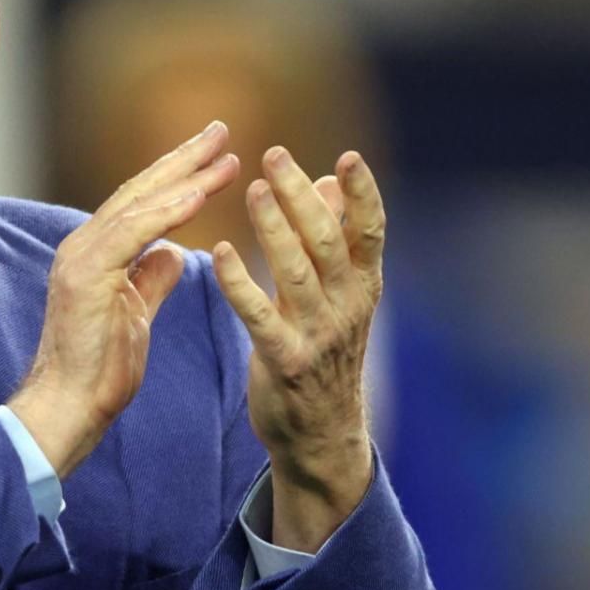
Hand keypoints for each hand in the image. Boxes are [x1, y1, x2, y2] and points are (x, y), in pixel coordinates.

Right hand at [9, 122, 240, 479]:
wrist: (68, 407)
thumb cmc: (99, 370)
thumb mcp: (136, 314)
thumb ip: (151, 278)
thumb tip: (175, 253)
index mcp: (96, 252)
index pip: (141, 202)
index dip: (178, 174)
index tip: (216, 154)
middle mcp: (84, 245)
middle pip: (140, 190)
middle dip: (183, 158)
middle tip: (221, 130)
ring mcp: (81, 257)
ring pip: (137, 203)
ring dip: (184, 176)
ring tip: (224, 155)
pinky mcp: (86, 275)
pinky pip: (132, 232)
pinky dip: (167, 210)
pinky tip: (199, 194)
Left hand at [211, 147, 382, 551]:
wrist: (322, 435)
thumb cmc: (326, 351)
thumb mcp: (340, 295)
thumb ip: (334, 237)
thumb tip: (328, 179)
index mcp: (364, 285)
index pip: (370, 231)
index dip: (362, 194)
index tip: (349, 156)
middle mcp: (348, 307)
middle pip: (329, 242)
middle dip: (302, 196)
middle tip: (274, 155)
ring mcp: (319, 336)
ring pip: (297, 272)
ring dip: (275, 229)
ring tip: (253, 190)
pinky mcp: (286, 362)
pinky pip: (260, 317)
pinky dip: (240, 284)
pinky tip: (219, 252)